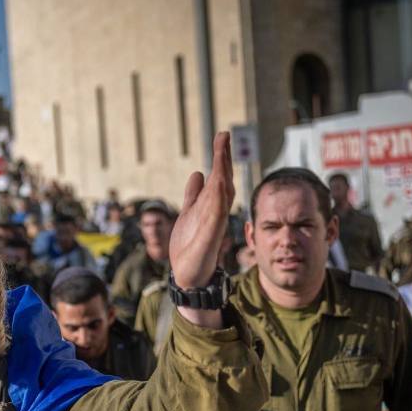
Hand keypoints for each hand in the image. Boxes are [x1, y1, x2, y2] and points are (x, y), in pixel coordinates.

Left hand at [170, 132, 234, 288]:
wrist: (188, 274)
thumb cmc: (190, 246)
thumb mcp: (189, 213)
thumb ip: (194, 194)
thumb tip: (198, 173)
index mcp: (209, 205)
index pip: (217, 177)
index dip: (220, 157)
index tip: (221, 136)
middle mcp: (215, 212)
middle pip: (223, 181)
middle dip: (223, 159)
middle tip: (223, 136)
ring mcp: (214, 224)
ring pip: (221, 194)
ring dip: (222, 173)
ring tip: (221, 151)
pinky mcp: (210, 237)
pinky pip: (217, 216)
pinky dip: (218, 200)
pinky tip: (218, 185)